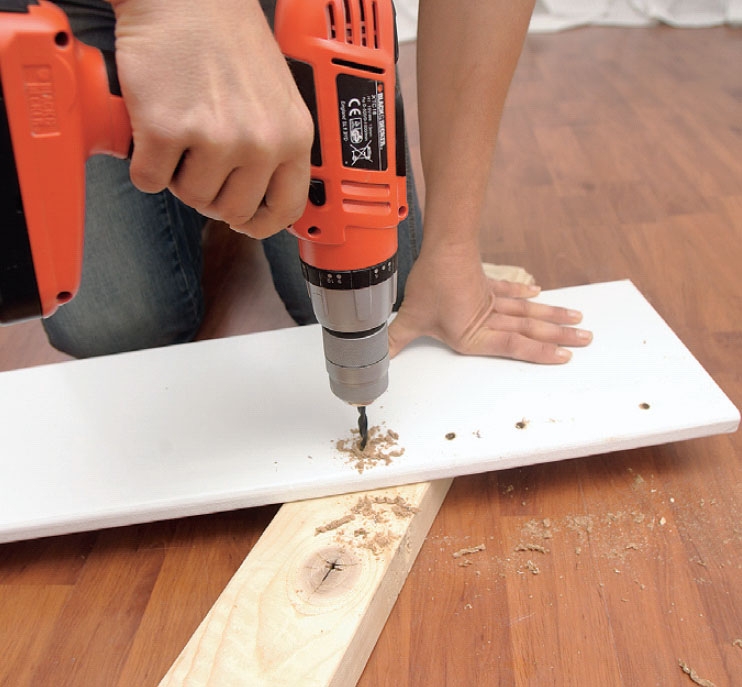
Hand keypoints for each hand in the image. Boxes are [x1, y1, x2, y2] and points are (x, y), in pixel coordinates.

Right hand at [109, 0, 312, 236]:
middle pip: (232, 210)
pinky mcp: (168, 130)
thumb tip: (263, 198)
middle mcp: (261, 142)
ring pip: (191, 198)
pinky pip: (150, 180)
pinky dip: (145, 162)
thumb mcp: (278, 98)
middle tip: (200, 157)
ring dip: (178, 174)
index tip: (245, 222)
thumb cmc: (228, 40)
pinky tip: (154, 128)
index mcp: (294, 136)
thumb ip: (277, 147)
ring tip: (182, 132)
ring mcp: (216, 138)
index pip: (286, 209)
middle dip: (211, 191)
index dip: (261, 223)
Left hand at [388, 246, 592, 361]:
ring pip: (528, 312)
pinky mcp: (487, 284)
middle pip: (529, 329)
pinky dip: (524, 294)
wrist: (444, 247)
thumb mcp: (410, 318)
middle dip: (559, 337)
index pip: (513, 347)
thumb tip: (376, 360)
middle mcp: (488, 319)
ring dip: (553, 317)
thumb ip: (394, 342)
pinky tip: (538, 296)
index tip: (565, 357)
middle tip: (587, 340)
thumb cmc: (431, 283)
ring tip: (578, 322)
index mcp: (474, 334)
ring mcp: (491, 301)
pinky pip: (510, 292)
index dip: (539, 353)